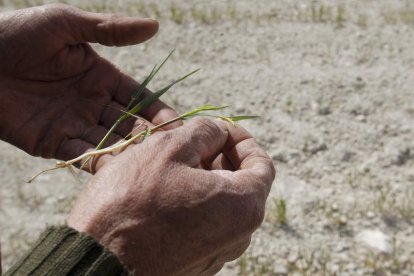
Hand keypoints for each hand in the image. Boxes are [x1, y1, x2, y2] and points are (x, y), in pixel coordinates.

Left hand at [0, 4, 178, 160]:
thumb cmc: (16, 34)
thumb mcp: (67, 25)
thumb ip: (110, 30)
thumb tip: (155, 26)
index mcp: (101, 76)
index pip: (138, 97)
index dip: (158, 111)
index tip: (178, 126)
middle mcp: (93, 102)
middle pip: (129, 123)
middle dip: (149, 137)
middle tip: (170, 152)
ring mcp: (75, 124)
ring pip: (110, 143)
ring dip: (128, 154)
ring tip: (149, 166)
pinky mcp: (53, 143)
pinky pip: (81, 155)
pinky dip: (99, 163)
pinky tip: (117, 171)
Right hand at [67, 118, 274, 274]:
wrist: (97, 262)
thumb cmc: (132, 200)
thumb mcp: (169, 148)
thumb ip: (205, 132)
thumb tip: (219, 134)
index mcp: (243, 206)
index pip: (261, 164)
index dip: (242, 140)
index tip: (222, 128)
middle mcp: (238, 236)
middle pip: (242, 185)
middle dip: (222, 157)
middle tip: (195, 141)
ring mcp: (217, 254)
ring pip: (221, 204)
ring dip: (205, 178)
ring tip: (177, 162)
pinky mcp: (195, 265)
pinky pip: (205, 224)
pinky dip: (195, 201)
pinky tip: (167, 190)